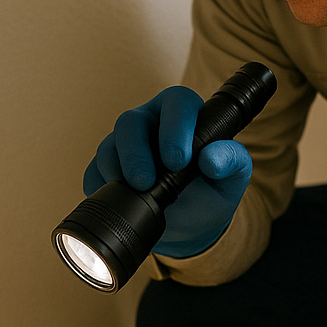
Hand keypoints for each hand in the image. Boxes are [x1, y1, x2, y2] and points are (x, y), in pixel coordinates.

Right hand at [83, 85, 251, 257]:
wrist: (189, 224)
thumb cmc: (212, 191)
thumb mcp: (233, 178)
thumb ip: (232, 161)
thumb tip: (212, 158)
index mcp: (183, 113)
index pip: (176, 102)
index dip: (174, 128)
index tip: (178, 161)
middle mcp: (150, 121)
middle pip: (131, 121)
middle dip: (136, 153)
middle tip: (146, 182)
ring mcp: (123, 143)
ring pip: (108, 146)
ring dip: (117, 171)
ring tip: (135, 194)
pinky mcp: (104, 167)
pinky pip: (93, 172)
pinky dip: (101, 188)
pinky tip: (117, 200)